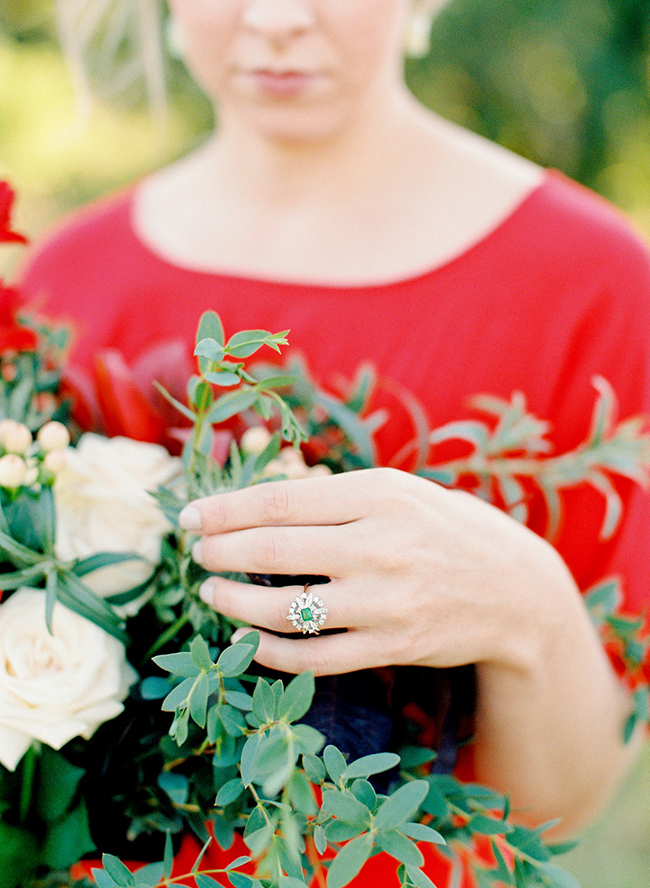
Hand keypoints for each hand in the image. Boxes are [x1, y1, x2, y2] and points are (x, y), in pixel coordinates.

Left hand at [181, 467, 575, 675]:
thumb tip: (257, 504)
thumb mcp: (400, 492)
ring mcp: (387, 601)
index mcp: (380, 494)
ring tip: (212, 591)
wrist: (516, 591)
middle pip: (274, 550)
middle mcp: (381, 545)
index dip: (227, 510)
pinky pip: (314, 657)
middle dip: (220, 551)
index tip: (192, 517)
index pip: (282, 500)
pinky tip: (248, 639)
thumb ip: (335, 497)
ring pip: (286, 609)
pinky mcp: (392, 646)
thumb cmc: (446, 529)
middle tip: (197, 552)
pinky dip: (270, 651)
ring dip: (234, 602)